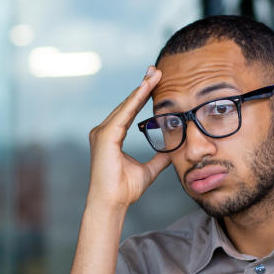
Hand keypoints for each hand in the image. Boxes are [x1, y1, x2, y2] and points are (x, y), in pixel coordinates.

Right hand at [86, 67, 170, 209]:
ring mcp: (102, 132)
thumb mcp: (148, 170)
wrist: (112, 203)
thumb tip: (171, 151)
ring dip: (141, 89)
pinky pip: (123, 114)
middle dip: (142, 86)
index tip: (154, 81)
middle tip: (156, 69)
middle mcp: (103, 131)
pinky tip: (146, 88)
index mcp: (111, 137)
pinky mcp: (105, 136)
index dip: (142, 95)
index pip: (129, 111)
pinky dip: (135, 100)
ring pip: (125, 105)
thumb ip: (158, 159)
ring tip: (155, 74)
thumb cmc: (124, 190)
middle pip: (126, 104)